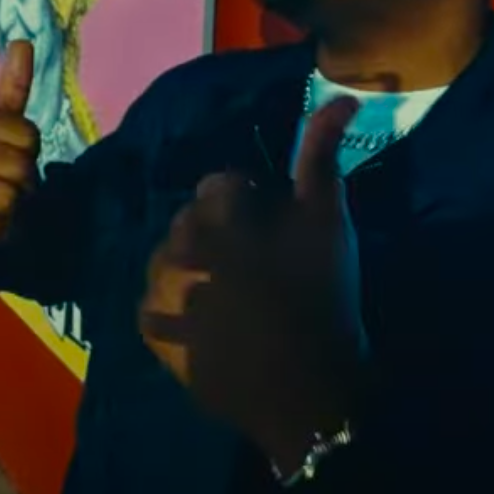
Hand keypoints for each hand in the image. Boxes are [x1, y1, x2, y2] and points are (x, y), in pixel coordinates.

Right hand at [0, 40, 40, 242]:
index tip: (11, 151)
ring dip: (13, 204)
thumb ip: (13, 86)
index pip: (27, 134)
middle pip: (21, 166)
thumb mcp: (0, 122)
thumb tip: (23, 40)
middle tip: (5, 180)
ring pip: (10, 195)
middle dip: (23, 178)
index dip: (29, 148)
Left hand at [139, 96, 365, 463]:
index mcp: (215, 212)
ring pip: (170, 259)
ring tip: (232, 298)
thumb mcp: (328, 222)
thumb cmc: (322, 300)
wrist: (308, 394)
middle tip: (258, 266)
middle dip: (218, 232)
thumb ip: (322, 156)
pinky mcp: (152, 333)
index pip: (220, 184)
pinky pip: (155, 306)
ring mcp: (158, 292)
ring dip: (193, 268)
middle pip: (191, 220)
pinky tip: (207, 325)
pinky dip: (175, 309)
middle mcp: (175, 244)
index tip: (276, 229)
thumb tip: (341, 99)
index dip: (252, 203)